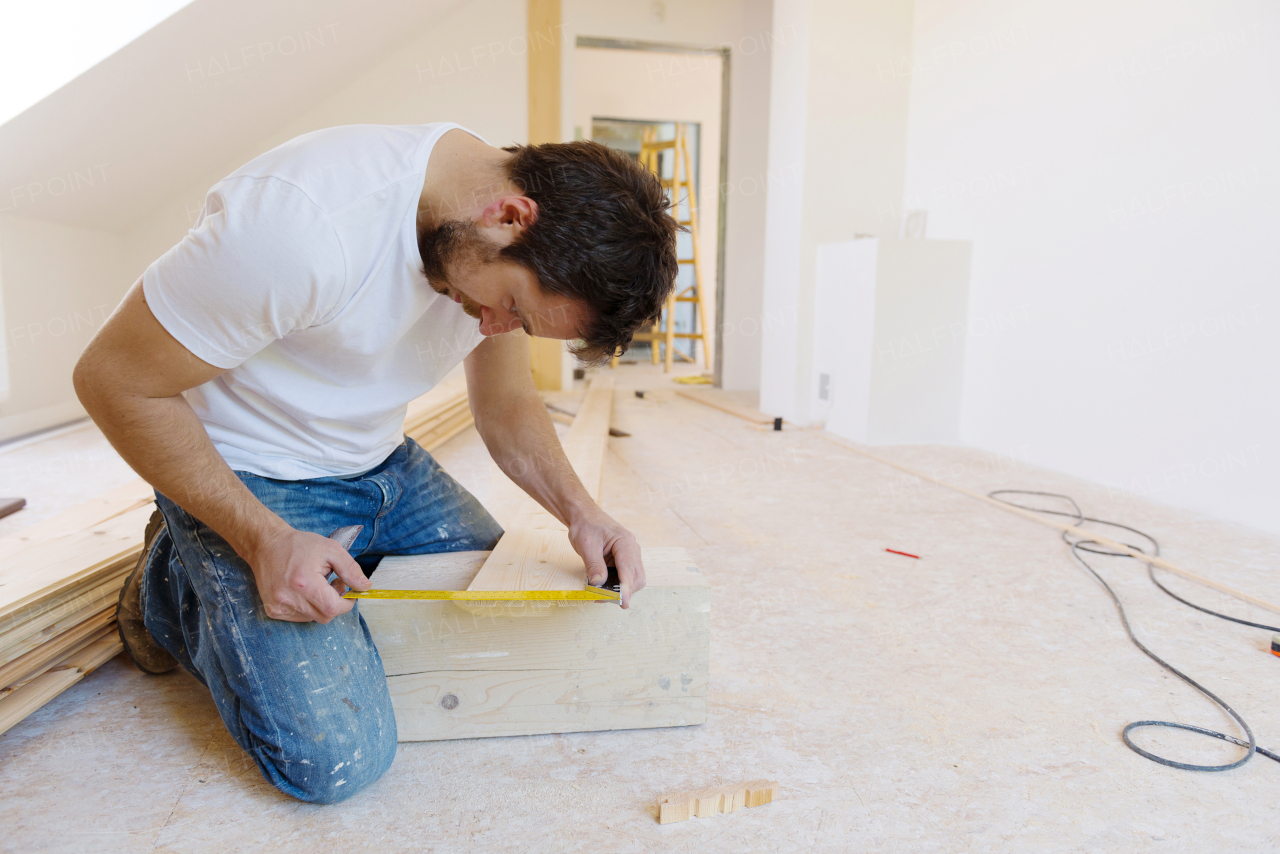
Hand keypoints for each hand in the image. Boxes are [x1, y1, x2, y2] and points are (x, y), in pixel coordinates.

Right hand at [245, 527, 371, 622]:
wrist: (266, 545)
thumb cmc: (299, 545)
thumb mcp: (331, 549)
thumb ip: (350, 569)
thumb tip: (365, 587)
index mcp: (304, 583)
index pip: (333, 608)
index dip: (346, 603)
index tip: (349, 592)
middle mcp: (289, 598)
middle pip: (324, 616)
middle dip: (335, 604)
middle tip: (334, 584)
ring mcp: (278, 606)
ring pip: (312, 618)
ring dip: (320, 606)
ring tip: (317, 585)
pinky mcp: (272, 610)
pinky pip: (298, 617)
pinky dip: (307, 608)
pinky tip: (304, 591)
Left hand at [567, 505, 644, 608]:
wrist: (585, 516)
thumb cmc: (586, 526)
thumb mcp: (586, 545)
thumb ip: (594, 565)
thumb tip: (599, 584)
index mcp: (625, 542)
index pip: (629, 569)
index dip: (626, 588)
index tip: (623, 603)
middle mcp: (632, 549)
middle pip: (636, 577)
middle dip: (623, 591)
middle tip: (602, 599)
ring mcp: (630, 555)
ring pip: (633, 579)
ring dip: (619, 590)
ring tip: (600, 595)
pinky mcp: (624, 561)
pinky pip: (625, 577)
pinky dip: (616, 585)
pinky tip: (602, 588)